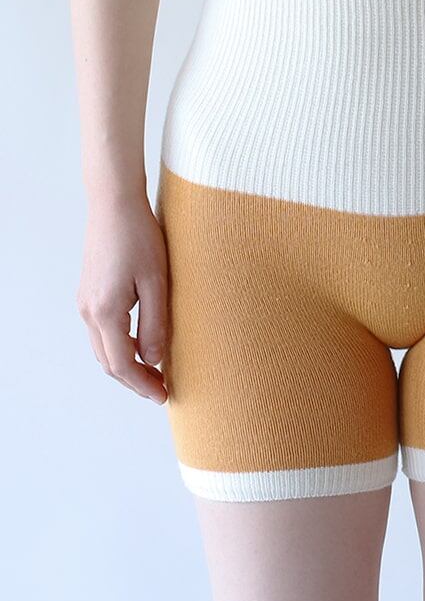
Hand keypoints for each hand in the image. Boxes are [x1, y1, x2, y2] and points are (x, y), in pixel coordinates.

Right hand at [77, 192, 168, 403]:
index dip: (143, 384)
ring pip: (103, 349)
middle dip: (134, 380)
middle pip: (108, 362)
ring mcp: (85, 302)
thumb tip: (155, 360)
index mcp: (105, 311)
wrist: (114, 205)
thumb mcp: (157, 283)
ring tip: (154, 374)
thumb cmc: (140, 238)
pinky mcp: (89, 293)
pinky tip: (140, 346)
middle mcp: (88, 311)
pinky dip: (119, 347)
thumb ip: (155, 324)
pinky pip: (101, 332)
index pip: (122, 364)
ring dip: (126, 366)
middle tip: (162, 390)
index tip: (164, 395)